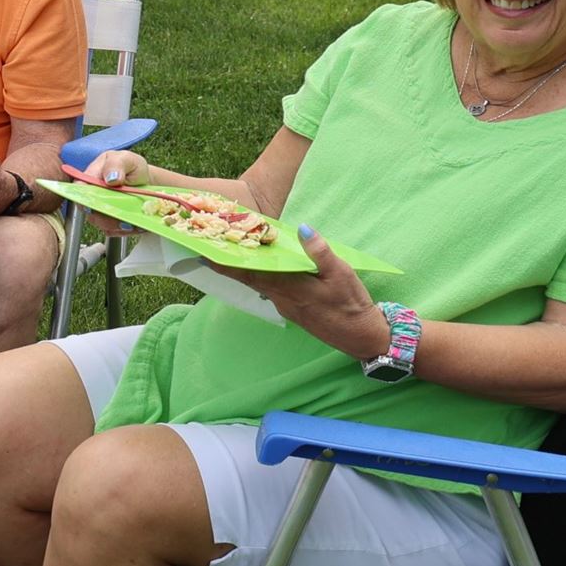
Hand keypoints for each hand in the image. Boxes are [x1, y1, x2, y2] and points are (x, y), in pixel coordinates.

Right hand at [66, 149, 150, 235]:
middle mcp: (91, 198)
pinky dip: (127, 229)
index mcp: (89, 179)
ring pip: (103, 225)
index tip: (95, 206)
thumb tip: (111, 178)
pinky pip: (115, 231)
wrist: (144, 181)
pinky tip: (136, 223)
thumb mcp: (126, 159)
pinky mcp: (110, 224)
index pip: (79, 192)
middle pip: (91, 212)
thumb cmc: (131, 167)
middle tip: (124, 214)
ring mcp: (100, 212)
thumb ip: (117, 165)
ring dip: (119, 224)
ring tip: (134, 220)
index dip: (85, 200)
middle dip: (108, 215)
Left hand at [209, 226, 389, 358]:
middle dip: (228, 263)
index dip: (226, 264)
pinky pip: (269, 289)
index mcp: (289, 288)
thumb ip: (320, 252)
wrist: (361, 337)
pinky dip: (260, 276)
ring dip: (243, 269)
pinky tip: (260, 267)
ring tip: (230, 252)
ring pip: (258, 283)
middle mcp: (281, 298)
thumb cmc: (351, 305)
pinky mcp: (292, 309)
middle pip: (249, 278)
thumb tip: (303, 228)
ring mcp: (285, 305)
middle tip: (210, 246)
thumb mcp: (341, 274)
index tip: (203, 254)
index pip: (250, 273)